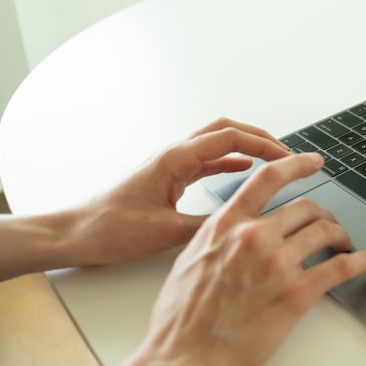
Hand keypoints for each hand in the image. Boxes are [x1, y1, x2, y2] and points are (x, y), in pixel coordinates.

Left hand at [71, 118, 291, 266]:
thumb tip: (243, 222)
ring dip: (247, 148)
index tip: (291, 157)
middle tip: (289, 153)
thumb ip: (208, 225)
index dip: (266, 146)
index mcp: (175, 159)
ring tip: (275, 160)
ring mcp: (171, 165)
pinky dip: (231, 162)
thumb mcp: (165, 232)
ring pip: (218, 143)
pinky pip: (207, 162)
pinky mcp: (169, 179)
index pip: (231, 139)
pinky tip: (243, 172)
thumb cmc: (108, 229)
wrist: (74, 234)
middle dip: (261, 138)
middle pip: (227, 130)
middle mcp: (174, 155)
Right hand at [140, 152, 365, 365]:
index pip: (268, 178)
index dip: (297, 163)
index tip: (313, 161)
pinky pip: (340, 266)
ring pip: (325, 231)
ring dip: (341, 235)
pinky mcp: (296, 293)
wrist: (183, 358)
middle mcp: (253, 236)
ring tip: (344, 243)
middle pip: (305, 207)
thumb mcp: (190, 260)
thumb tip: (237, 230)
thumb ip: (218, 237)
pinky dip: (360, 260)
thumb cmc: (180, 319)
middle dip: (323, 214)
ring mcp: (276, 263)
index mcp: (225, 225)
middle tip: (329, 223)